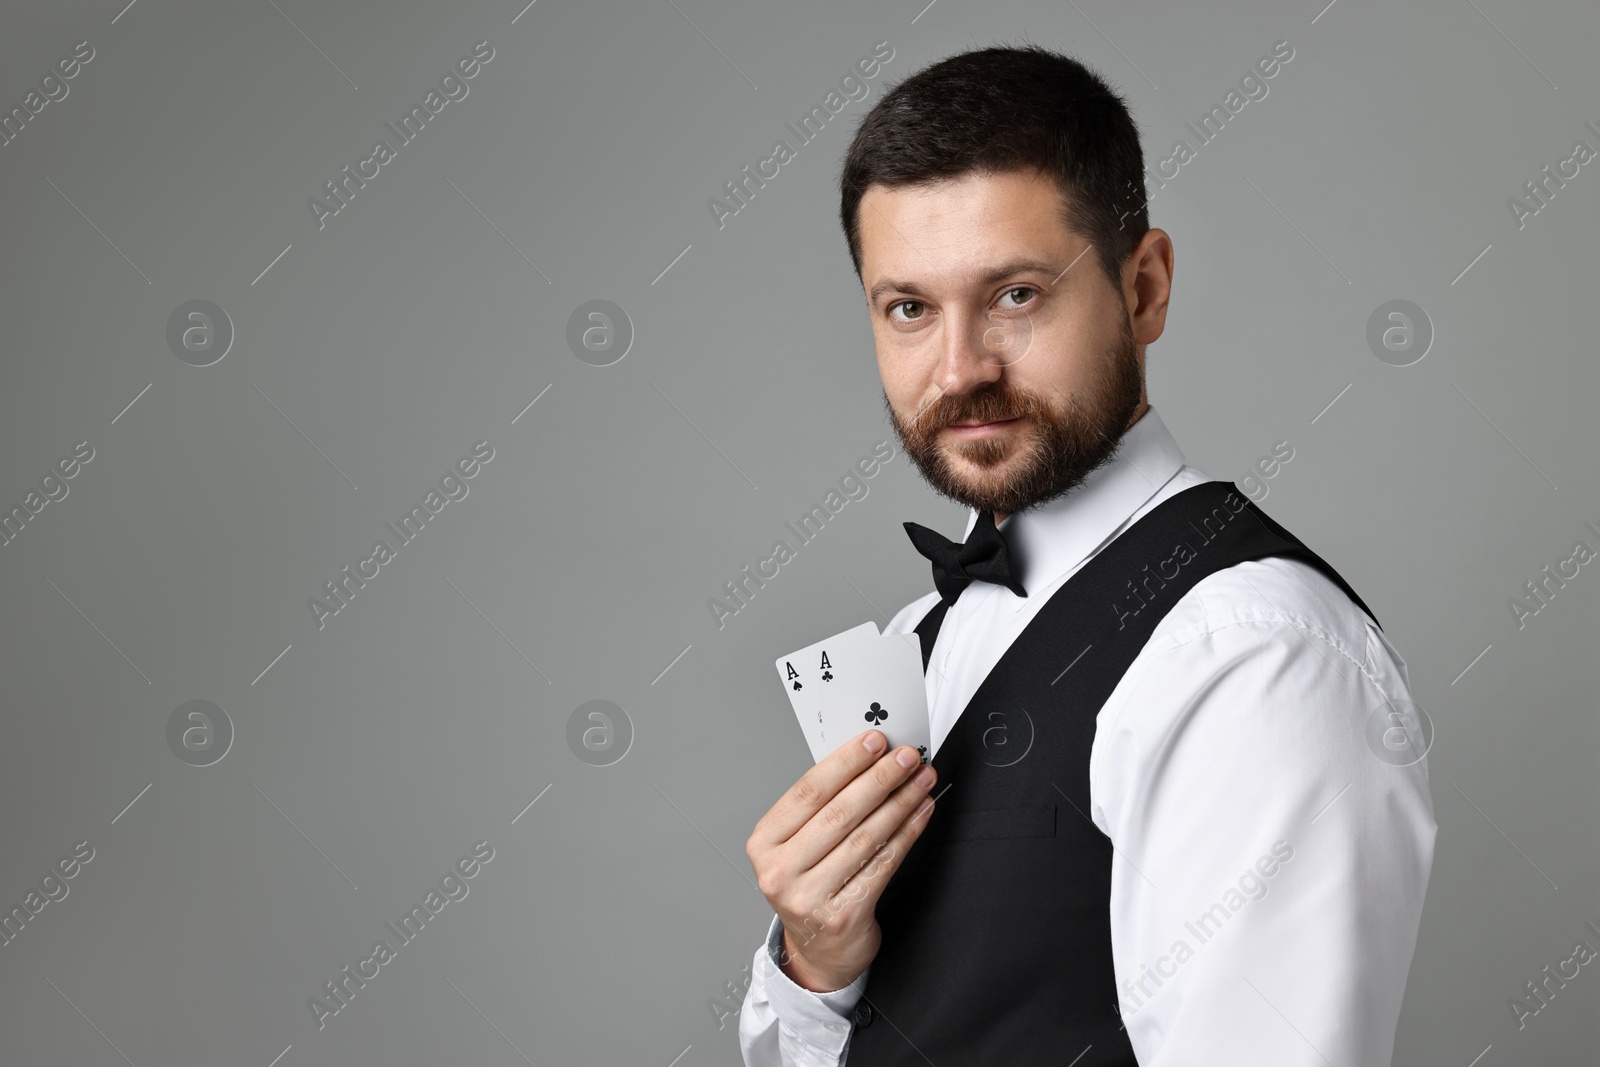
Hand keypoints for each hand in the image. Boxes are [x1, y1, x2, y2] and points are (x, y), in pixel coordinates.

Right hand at [745, 729, 936, 992]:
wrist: (818, 951)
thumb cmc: (812, 885)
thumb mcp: (799, 845)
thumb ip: (823, 807)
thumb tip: (869, 759)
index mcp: (765, 843)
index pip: (808, 792)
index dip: (845, 762)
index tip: (875, 741)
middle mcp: (780, 871)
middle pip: (838, 812)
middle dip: (880, 778)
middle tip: (907, 756)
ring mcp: (809, 897)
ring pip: (864, 837)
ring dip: (900, 802)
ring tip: (921, 780)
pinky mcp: (842, 916)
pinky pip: (882, 863)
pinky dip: (906, 832)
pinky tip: (920, 812)